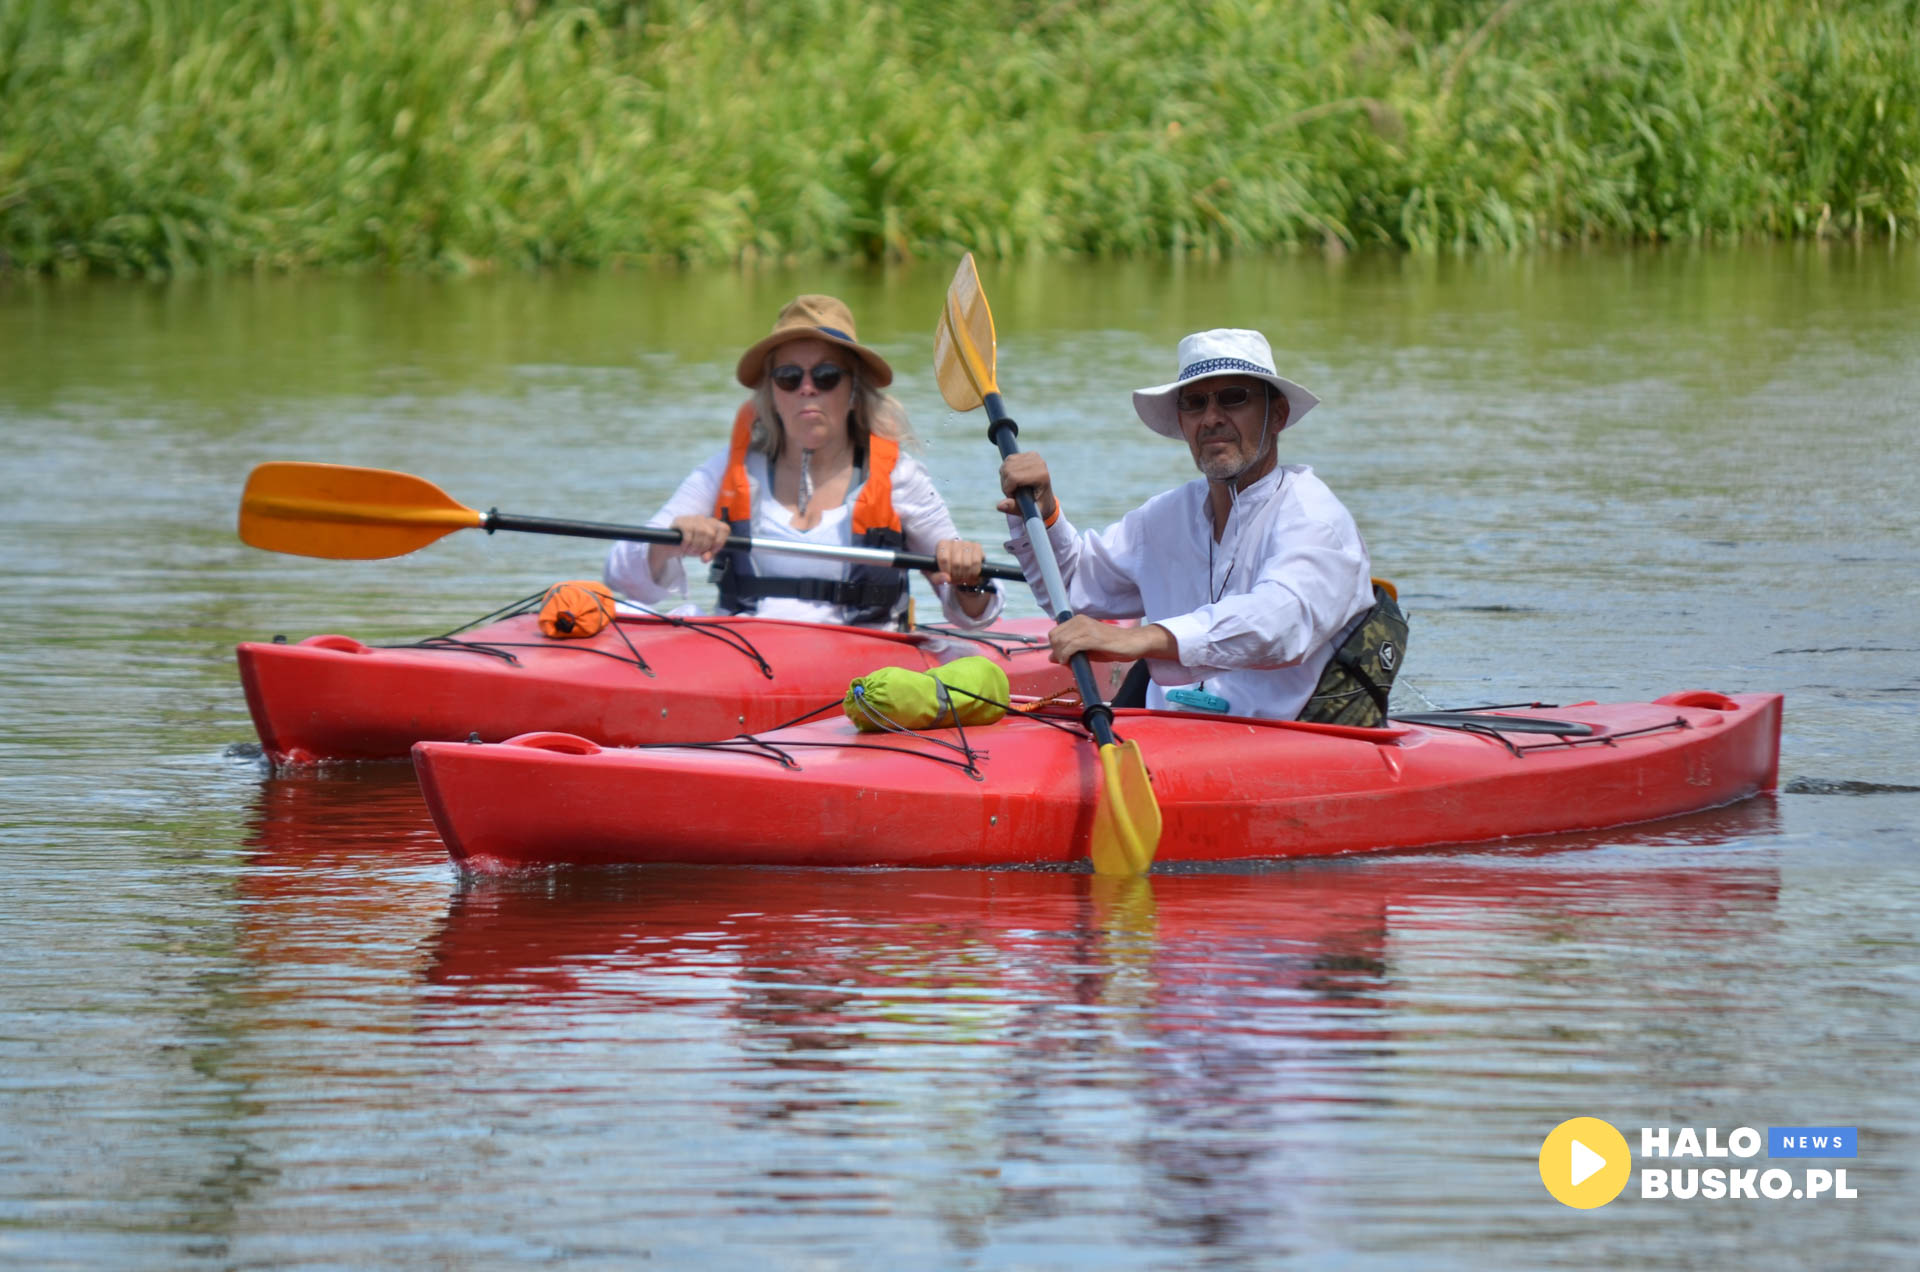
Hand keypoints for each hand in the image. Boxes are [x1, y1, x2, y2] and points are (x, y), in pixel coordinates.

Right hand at [669, 514, 731, 561]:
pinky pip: (688, 534)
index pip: (725, 529)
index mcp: (712, 524)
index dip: (720, 542)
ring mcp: (692, 518)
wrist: (670, 544)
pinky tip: (683, 548)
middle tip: (697, 553)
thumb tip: (706, 558)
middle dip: (705, 547)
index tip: (712, 551)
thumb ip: (708, 555)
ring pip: (701, 533)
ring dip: (695, 547)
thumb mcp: (702, 552)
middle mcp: (703, 519)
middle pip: (712, 534)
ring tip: (690, 551)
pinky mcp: (681, 521)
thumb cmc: (690, 546)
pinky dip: (687, 545)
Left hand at [930, 538, 984, 587]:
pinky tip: (971, 575)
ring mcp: (967, 543)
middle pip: (956, 563)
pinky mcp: (977, 547)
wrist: (960, 567)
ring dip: (966, 575)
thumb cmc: (946, 571)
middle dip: (957, 576)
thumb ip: (937, 578)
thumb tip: (947, 578)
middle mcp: (954, 542)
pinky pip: (976, 562)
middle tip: (956, 580)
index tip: (948, 576)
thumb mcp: (936, 575)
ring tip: (963, 578)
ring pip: (967, 564)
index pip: (944, 559)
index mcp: (942, 545)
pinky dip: (974, 572)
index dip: (947, 571)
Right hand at [996, 452, 1057, 523]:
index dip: (1007, 488)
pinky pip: (1008, 460)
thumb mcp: (1027, 512)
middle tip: (1013, 493)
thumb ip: (1013, 508)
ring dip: (1005, 478)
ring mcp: (1034, 456)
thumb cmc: (1037, 508)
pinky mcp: (1028, 454)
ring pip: (1006, 464)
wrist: (1046, 500)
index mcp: (1042, 476)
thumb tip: (999, 505)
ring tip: (1015, 487)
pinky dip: (1006, 471)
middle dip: (1005, 484)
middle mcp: (1039, 463)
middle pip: (1008, 470)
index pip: (1013, 477)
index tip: (1013, 497)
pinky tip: (1015, 479)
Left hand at [1047, 616, 1176, 664]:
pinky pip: (1070, 646)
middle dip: (1057, 651)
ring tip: (1071, 663)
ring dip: (1061, 655)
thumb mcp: (1087, 648)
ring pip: (1061, 641)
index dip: (1055, 647)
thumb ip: (1070, 650)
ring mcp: (1085, 628)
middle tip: (1066, 661)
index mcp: (1078, 620)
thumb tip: (1051, 657)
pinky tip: (1072, 662)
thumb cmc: (1112, 646)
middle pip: (1054, 636)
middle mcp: (1079, 621)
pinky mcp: (1092, 637)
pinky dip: (1067, 656)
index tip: (1063, 657)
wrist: (1133, 643)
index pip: (1054, 632)